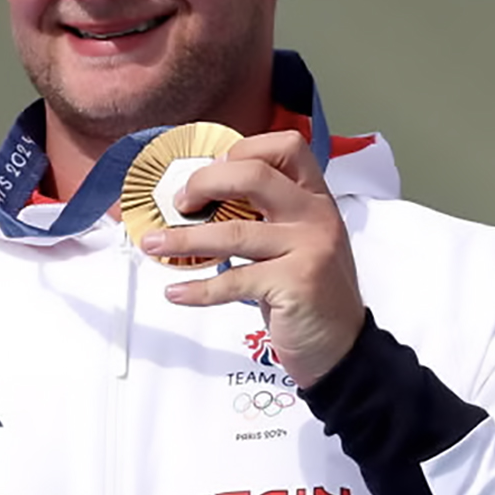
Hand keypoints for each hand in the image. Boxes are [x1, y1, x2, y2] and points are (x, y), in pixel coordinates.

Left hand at [139, 131, 363, 388]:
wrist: (341, 347)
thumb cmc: (309, 292)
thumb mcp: (297, 243)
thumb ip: (265, 217)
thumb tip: (199, 202)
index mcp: (314, 198)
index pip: (286, 147)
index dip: (243, 150)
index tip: (212, 171)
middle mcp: (315, 216)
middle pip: (254, 176)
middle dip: (205, 183)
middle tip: (180, 203)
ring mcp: (309, 249)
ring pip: (233, 233)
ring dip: (183, 239)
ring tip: (152, 244)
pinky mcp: (295, 284)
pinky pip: (233, 281)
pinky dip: (198, 289)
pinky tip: (176, 292)